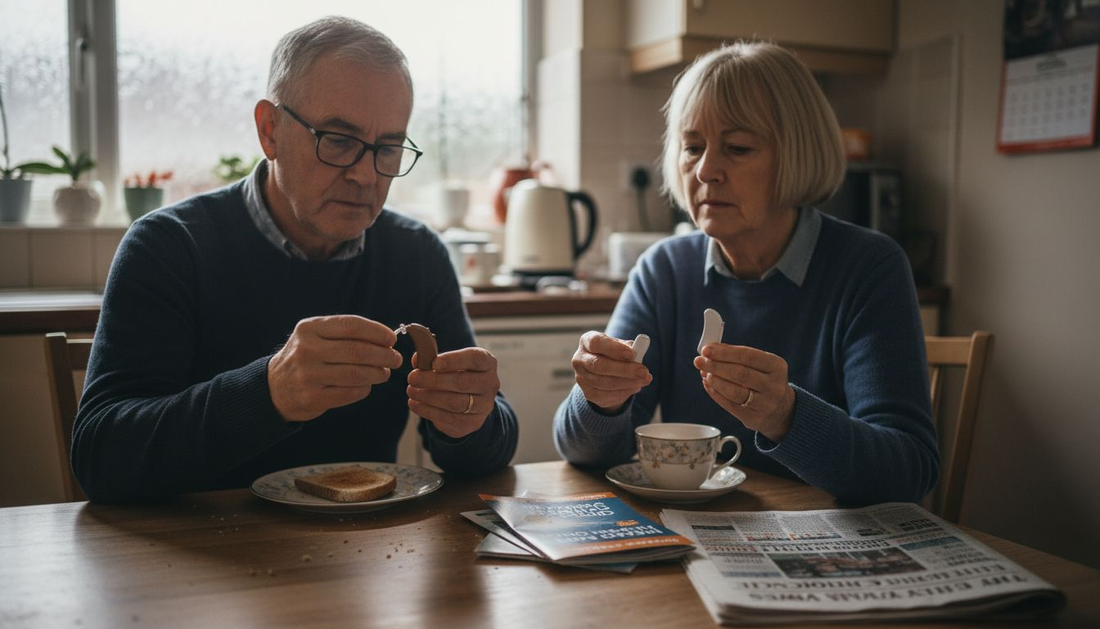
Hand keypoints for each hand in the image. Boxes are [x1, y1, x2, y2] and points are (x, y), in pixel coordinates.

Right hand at [268, 315, 401, 421]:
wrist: (274, 387)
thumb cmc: (306, 357)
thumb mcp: (315, 336)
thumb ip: (344, 333)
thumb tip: (386, 338)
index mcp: (309, 329)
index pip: (351, 326)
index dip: (377, 332)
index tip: (392, 339)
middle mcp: (307, 350)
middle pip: (358, 351)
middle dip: (384, 355)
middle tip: (396, 359)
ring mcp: (308, 375)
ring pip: (357, 374)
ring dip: (378, 373)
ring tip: (385, 373)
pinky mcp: (313, 398)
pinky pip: (351, 392)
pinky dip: (365, 388)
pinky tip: (366, 385)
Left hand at [406, 347, 499, 438]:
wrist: (468, 400)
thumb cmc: (455, 373)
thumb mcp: (448, 362)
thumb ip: (432, 358)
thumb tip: (417, 359)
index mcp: (487, 362)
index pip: (475, 359)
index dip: (454, 360)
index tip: (434, 363)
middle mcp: (490, 384)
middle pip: (463, 382)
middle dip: (434, 380)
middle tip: (412, 378)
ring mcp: (484, 405)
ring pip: (456, 402)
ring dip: (430, 397)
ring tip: (411, 391)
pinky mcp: (474, 422)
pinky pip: (450, 418)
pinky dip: (429, 411)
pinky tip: (415, 404)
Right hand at [571, 331, 651, 413]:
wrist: (606, 372)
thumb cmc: (615, 354)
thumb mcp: (622, 346)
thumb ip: (630, 348)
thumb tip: (639, 353)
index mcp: (587, 341)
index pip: (596, 343)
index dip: (613, 349)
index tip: (632, 354)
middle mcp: (580, 359)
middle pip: (599, 365)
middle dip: (624, 369)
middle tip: (643, 372)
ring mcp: (581, 377)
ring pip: (604, 383)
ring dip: (627, 382)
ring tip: (644, 379)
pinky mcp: (588, 393)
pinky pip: (606, 395)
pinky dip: (624, 392)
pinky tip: (635, 386)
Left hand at [694, 344, 795, 441]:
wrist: (781, 410)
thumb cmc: (765, 380)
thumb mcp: (761, 365)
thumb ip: (738, 356)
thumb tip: (711, 349)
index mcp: (776, 366)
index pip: (748, 356)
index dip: (725, 353)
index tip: (707, 350)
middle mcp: (773, 386)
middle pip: (740, 374)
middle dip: (716, 366)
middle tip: (699, 361)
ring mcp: (765, 404)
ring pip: (735, 392)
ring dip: (715, 381)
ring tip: (705, 373)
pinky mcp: (753, 418)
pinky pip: (730, 405)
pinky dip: (716, 394)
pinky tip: (708, 384)